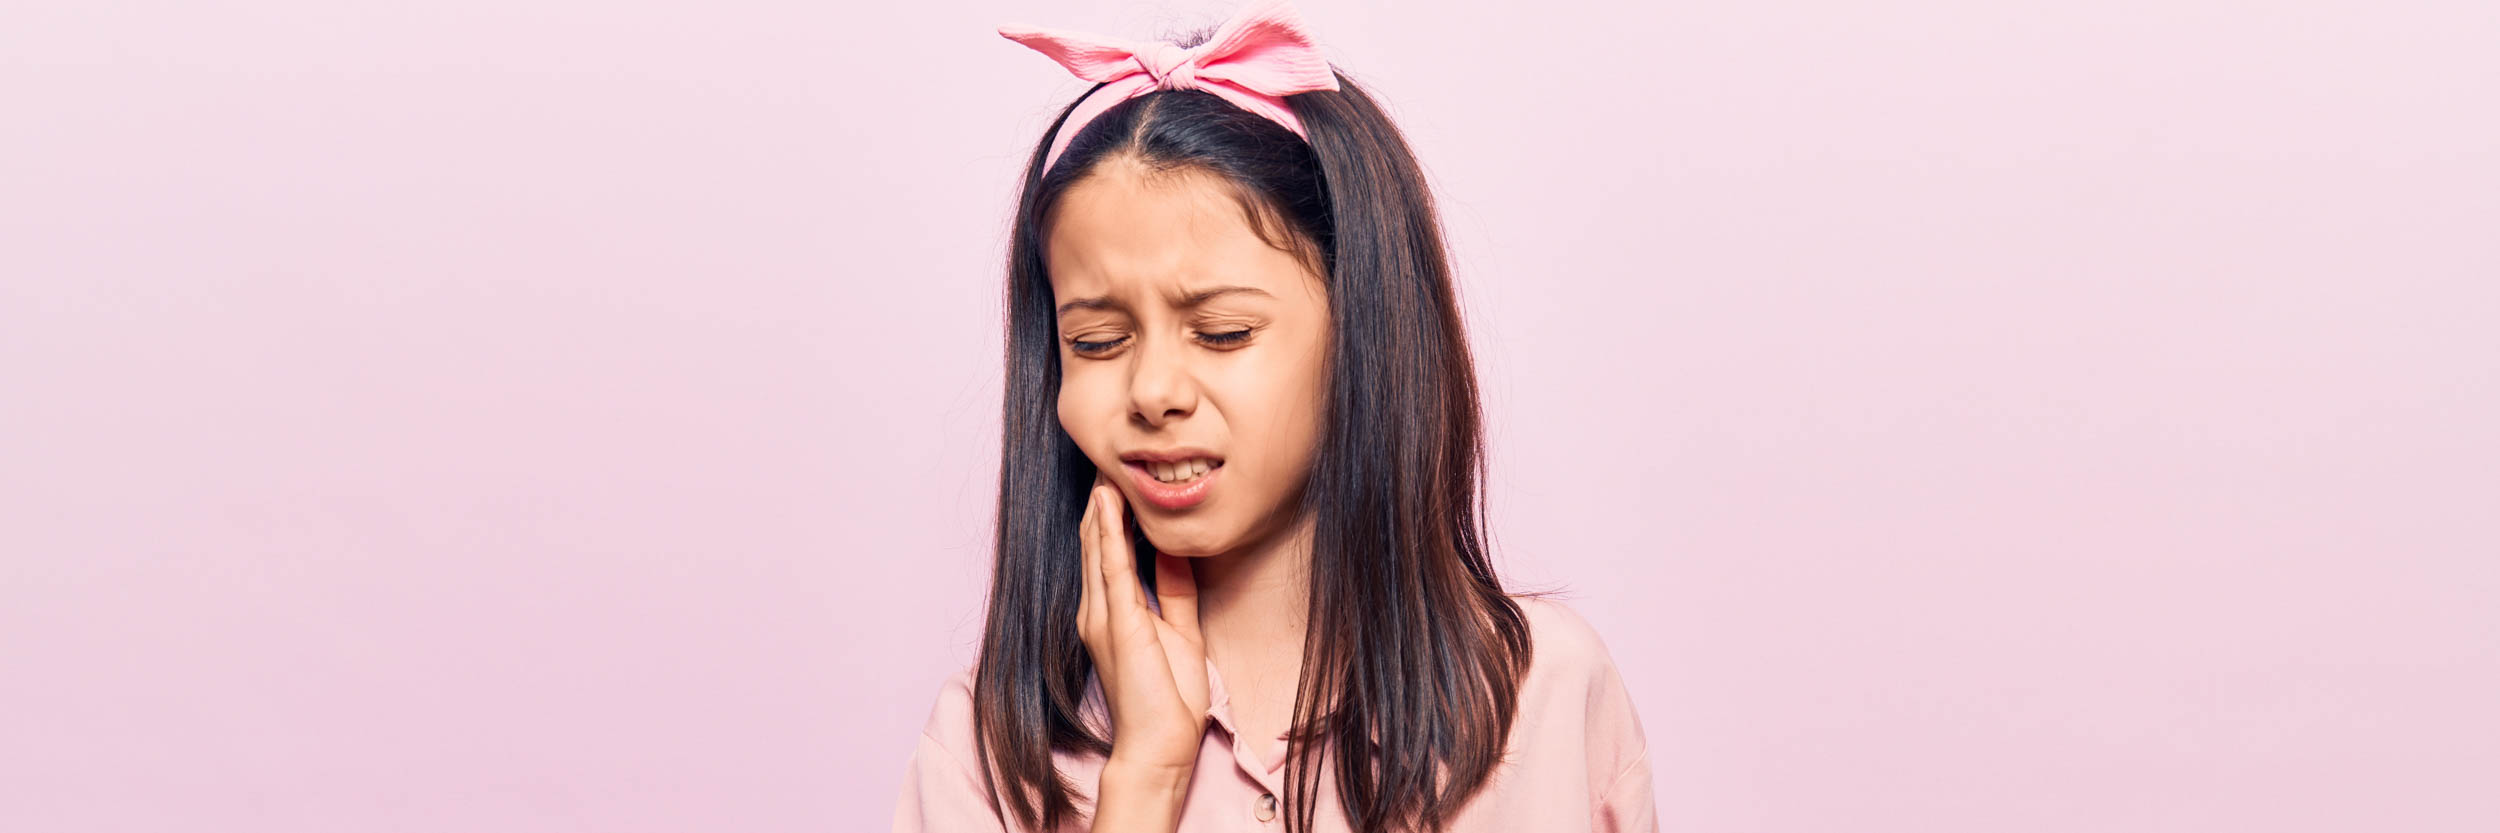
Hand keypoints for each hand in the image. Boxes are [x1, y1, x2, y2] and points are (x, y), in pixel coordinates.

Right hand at [1078, 470, 1210, 774]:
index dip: (1111, 514)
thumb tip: (1175, 553)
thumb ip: (1173, 592)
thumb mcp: (1179, 632)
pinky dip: (1109, 533)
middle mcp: (1097, 610)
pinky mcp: (1118, 623)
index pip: (1107, 552)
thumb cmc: (1167, 699)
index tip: (1122, 478)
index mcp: (1111, 613)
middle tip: (1110, 458)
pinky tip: (1108, 503)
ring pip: (1099, 547)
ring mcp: (1102, 616)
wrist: (1159, 745)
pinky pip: (1112, 568)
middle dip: (1103, 500)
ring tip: (1106, 465)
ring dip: (1103, 505)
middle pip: (1096, 542)